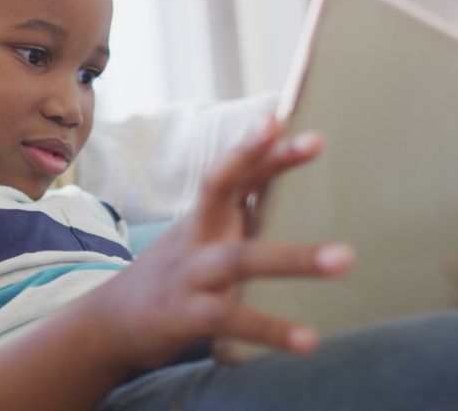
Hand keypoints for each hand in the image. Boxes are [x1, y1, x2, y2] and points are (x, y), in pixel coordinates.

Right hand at [90, 117, 355, 371]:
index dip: (256, 143)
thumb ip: (238, 211)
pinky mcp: (187, 316)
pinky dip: (270, 330)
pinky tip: (308, 341)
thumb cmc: (177, 275)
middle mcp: (196, 235)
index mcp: (203, 215)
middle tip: (315, 140)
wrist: (112, 322)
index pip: (231, 169)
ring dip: (293, 257)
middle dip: (266, 161)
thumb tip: (284, 181)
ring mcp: (190, 274)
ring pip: (240, 259)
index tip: (283, 115)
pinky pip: (231, 319)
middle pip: (223, 188)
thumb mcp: (202, 236)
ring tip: (345, 258)